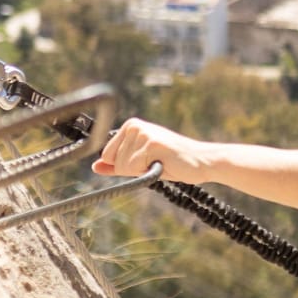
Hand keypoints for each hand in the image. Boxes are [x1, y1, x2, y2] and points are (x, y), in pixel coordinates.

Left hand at [92, 118, 212, 183]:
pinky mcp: (151, 142)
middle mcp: (134, 125)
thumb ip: (117, 164)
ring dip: (142, 171)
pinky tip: (164, 163)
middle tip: (155, 162)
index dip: (125, 165)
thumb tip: (95, 166)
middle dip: (133, 169)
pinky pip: (134, 167)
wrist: (201, 161)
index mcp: (130, 126)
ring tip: (161, 162)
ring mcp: (143, 133)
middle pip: (113, 160)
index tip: (146, 160)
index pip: (106, 154)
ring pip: (123, 166)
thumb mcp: (141, 162)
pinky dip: (148, 172)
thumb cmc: (173, 162)